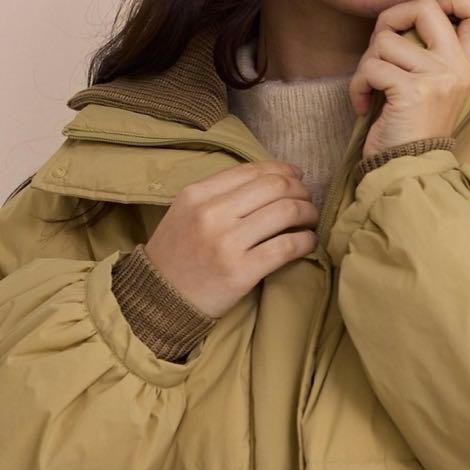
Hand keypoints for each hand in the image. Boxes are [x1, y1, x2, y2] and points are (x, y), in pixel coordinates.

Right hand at [140, 160, 318, 317]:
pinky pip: (287, 246)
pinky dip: (306, 241)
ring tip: (311, 221)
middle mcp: (212, 214)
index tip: (297, 177)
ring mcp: (227, 243)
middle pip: (274, 187)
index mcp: (197, 195)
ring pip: (286, 212)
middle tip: (308, 201)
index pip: (251, 170)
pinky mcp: (241, 271)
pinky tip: (309, 243)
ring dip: (308, 214)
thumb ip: (218, 194)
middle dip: (301, 191)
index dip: (283, 170)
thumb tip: (269, 180)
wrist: (159, 299)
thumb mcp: (186, 213)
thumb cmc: (177, 256)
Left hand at [348, 0, 469, 162]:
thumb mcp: (432, 91)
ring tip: (370, 90)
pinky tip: (364, 105)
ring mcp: (436, 78)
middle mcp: (455, 68)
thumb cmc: (411, 133)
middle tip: (379, 49)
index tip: (422, 18)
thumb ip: (429, 56)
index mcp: (465, 66)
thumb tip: (401, 17)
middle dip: (390, 20)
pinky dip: (358, 85)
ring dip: (366, 64)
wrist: (408, 173)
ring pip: (385, 40)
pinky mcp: (411, 91)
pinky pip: (372, 67)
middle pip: (425, 7)